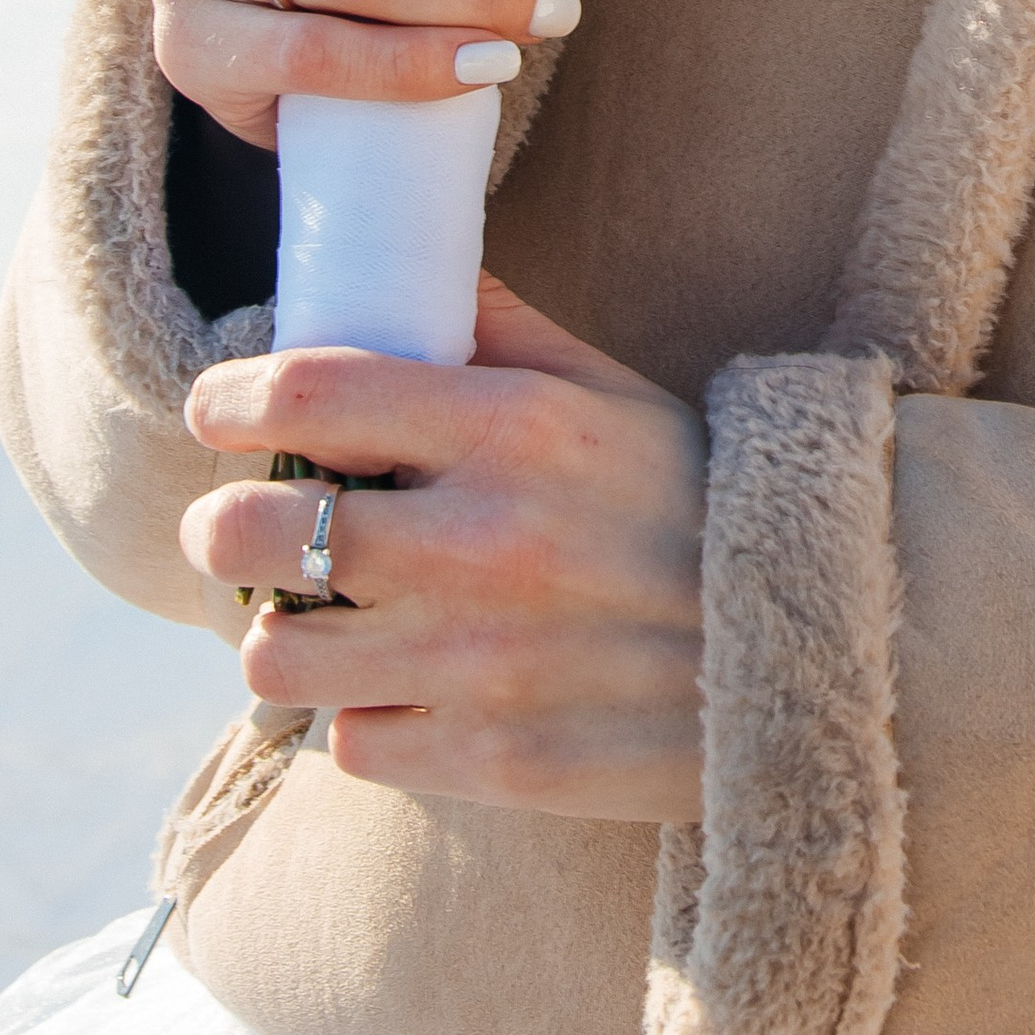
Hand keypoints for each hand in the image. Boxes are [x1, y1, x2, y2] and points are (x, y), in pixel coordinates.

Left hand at [181, 278, 704, 824]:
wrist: (818, 651)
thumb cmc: (701, 500)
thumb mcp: (610, 392)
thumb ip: (497, 331)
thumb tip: (401, 271)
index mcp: (514, 430)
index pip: (308, 396)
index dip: (229, 400)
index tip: (215, 410)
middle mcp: (484, 544)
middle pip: (257, 534)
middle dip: (224, 526)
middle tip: (243, 523)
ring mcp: (483, 665)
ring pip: (278, 658)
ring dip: (282, 634)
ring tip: (319, 617)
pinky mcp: (494, 763)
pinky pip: (353, 742)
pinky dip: (364, 716)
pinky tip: (407, 687)